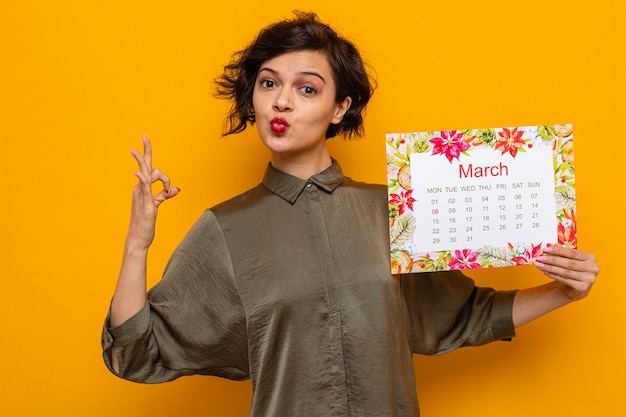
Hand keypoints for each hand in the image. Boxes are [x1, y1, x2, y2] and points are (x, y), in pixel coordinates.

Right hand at [127, 134, 179, 248]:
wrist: (138, 238)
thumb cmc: (145, 222)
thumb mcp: (156, 205)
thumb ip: (165, 195)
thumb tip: (176, 189)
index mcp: (142, 187)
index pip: (150, 170)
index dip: (159, 169)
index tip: (161, 172)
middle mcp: (140, 188)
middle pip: (145, 165)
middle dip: (146, 150)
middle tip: (144, 135)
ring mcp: (142, 195)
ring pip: (148, 175)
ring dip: (163, 179)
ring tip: (168, 192)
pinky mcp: (146, 204)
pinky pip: (144, 188)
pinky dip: (143, 179)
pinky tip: (138, 172)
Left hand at [534, 245, 598, 300]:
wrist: (579, 286)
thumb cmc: (574, 269)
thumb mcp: (572, 260)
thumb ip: (563, 254)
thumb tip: (548, 246)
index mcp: (591, 257)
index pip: (572, 252)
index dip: (558, 250)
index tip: (545, 249)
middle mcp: (592, 268)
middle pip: (568, 263)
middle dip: (552, 260)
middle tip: (539, 258)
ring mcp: (589, 279)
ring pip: (565, 272)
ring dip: (550, 268)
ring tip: (539, 265)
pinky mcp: (582, 287)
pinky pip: (564, 280)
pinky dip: (552, 275)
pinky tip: (544, 271)